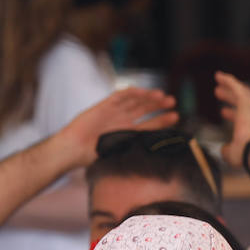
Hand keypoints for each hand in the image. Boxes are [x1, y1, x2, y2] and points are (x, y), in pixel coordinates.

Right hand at [53, 87, 178, 167]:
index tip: (176, 117)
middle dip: (158, 105)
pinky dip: (129, 93)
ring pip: (134, 101)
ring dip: (147, 97)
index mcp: (127, 133)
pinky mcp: (102, 106)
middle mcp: (122, 120)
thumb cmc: (93, 157)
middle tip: (172, 102)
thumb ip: (136, 149)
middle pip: (143, 109)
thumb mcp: (120, 154)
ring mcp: (113, 112)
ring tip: (162, 96)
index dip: (162, 120)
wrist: (73, 151)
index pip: (149, 124)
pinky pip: (118, 97)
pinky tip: (141, 91)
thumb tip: (159, 154)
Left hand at [214, 71, 249, 168]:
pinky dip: (228, 80)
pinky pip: (236, 86)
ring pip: (240, 92)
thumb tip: (223, 150)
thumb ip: (227, 150)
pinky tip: (219, 75)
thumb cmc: (246, 154)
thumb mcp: (233, 154)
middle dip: (229, 98)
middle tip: (219, 93)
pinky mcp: (246, 101)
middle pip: (240, 102)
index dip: (231, 114)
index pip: (241, 118)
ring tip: (219, 80)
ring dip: (229, 86)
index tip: (223, 112)